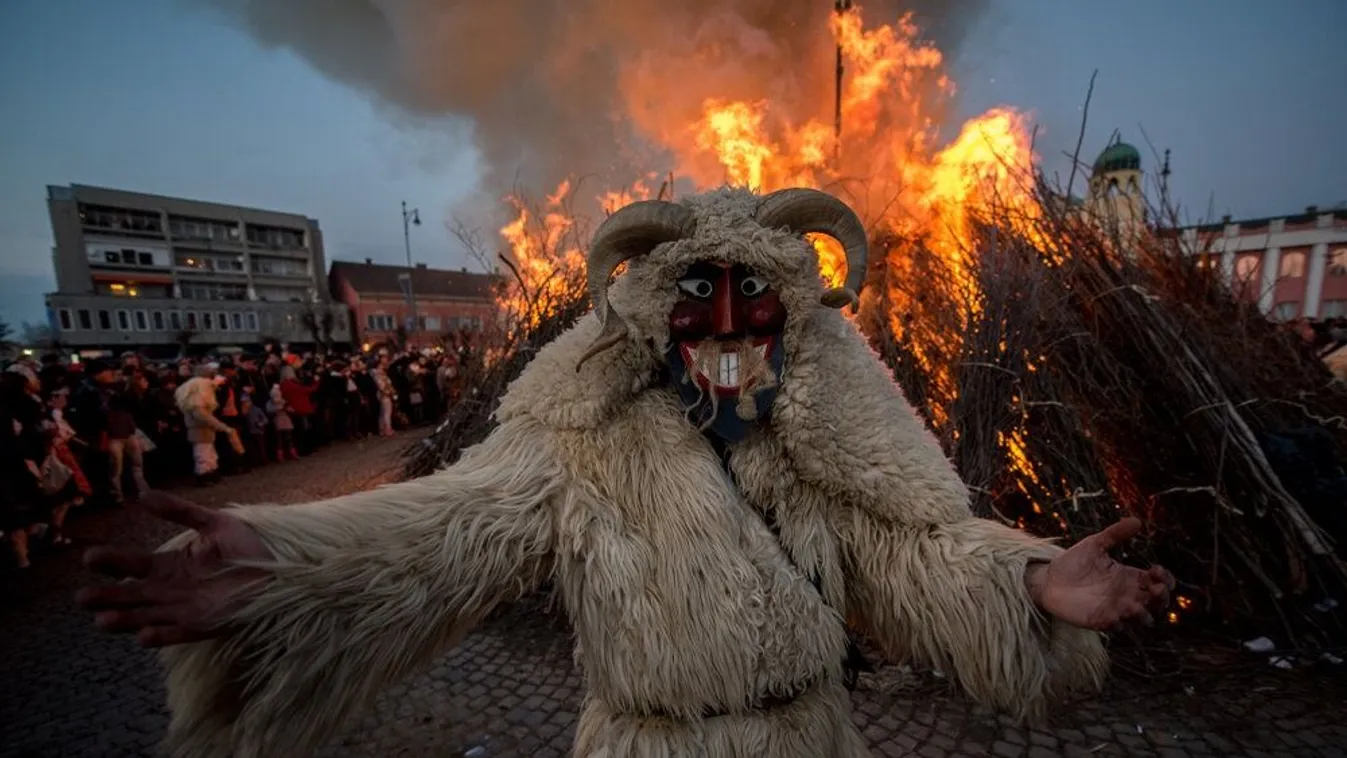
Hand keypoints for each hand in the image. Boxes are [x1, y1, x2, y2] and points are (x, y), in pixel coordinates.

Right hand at [76, 492, 271, 646]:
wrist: (281, 567)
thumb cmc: (248, 545)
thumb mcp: (213, 522)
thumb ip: (179, 511)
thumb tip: (142, 495)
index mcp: (171, 565)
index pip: (134, 565)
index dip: (111, 562)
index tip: (89, 557)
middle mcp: (172, 590)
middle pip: (132, 595)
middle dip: (107, 597)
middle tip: (82, 597)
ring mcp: (186, 609)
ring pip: (146, 617)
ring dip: (125, 619)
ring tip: (102, 620)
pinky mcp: (204, 625)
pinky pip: (178, 633)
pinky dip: (161, 636)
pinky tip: (143, 636)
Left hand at [1025, 517, 1174, 629]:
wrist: (1048, 579)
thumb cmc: (1073, 561)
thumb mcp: (1094, 544)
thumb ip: (1115, 534)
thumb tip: (1137, 521)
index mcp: (1129, 575)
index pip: (1159, 581)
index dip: (1165, 578)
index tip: (1155, 569)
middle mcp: (1127, 594)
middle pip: (1158, 602)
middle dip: (1162, 597)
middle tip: (1155, 588)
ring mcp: (1116, 609)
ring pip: (1144, 618)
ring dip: (1144, 614)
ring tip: (1135, 605)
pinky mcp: (1102, 620)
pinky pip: (1120, 627)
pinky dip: (1123, 623)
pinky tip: (1116, 614)